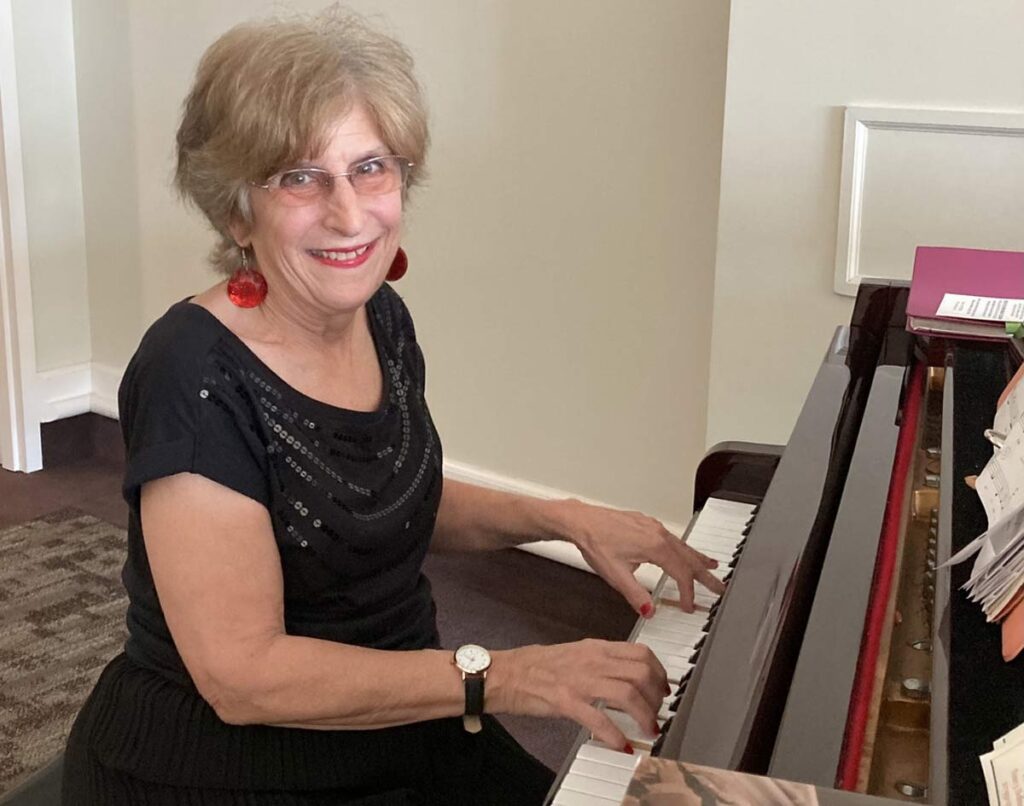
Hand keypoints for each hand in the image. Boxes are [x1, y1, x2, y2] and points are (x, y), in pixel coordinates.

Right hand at [490, 640, 668, 751]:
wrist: (506, 673)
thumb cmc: (537, 665)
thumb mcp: (575, 654)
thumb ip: (601, 661)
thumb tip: (625, 674)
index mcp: (596, 648)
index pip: (641, 653)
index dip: (659, 673)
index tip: (663, 688)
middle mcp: (592, 660)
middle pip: (641, 673)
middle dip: (657, 696)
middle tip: (658, 712)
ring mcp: (580, 680)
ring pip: (627, 693)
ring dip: (644, 715)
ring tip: (648, 730)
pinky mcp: (566, 701)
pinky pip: (599, 719)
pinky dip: (616, 735)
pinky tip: (622, 746)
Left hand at [556, 499, 724, 615]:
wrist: (581, 521)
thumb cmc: (595, 542)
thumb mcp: (615, 575)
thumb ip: (635, 595)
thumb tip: (650, 611)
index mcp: (654, 547)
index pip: (681, 574)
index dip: (687, 593)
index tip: (688, 606)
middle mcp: (658, 534)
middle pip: (689, 558)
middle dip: (705, 575)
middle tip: (720, 587)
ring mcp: (653, 526)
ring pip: (682, 546)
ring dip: (697, 559)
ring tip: (711, 567)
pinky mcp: (646, 523)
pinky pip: (672, 538)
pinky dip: (684, 548)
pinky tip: (683, 550)